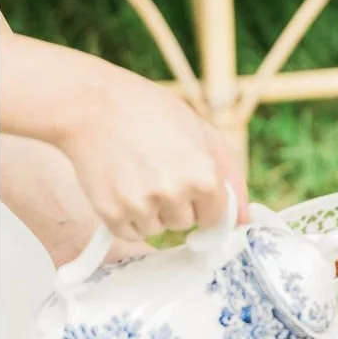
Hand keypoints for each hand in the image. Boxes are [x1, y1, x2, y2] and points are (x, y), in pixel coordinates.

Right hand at [0, 25, 248, 242]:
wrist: (92, 105)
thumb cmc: (150, 113)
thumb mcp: (202, 133)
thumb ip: (230, 177)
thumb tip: (245, 220)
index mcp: (204, 176)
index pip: (216, 217)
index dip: (204, 202)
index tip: (190, 188)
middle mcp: (175, 194)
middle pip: (185, 224)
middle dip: (176, 204)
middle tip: (156, 170)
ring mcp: (141, 206)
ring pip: (157, 229)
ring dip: (150, 211)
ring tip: (136, 174)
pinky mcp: (111, 214)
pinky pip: (130, 233)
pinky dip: (127, 216)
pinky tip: (121, 184)